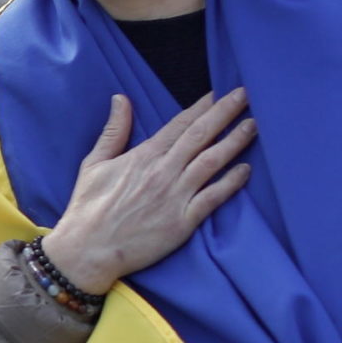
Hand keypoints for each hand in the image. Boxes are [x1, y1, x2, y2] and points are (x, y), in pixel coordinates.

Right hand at [41, 89, 254, 294]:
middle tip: (247, 94)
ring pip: (212, 162)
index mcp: (143, 156)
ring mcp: (175, 197)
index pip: (180, 124)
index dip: (203, 106)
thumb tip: (121, 98)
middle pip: (201, 136)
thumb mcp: (93, 163)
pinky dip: (231, 182)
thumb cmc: (87, 208)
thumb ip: (113, 131)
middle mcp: (164, 172)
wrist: (88, 250)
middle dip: (225, 112)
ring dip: (235, 141)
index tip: (222, 91)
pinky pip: (213, 198)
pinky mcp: (183, 222)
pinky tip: (246, 169)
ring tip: (254, 125)